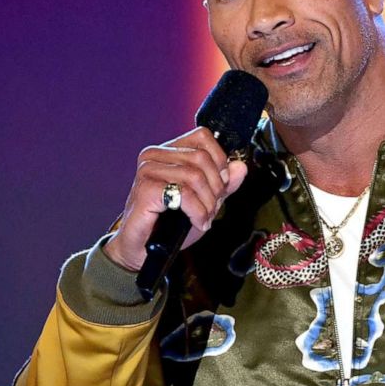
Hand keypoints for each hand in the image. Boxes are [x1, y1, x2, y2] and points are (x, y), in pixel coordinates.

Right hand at [103, 127, 251, 270]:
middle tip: (212, 208)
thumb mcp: (203, 201)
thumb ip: (222, 184)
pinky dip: (197, 211)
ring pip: (195, 176)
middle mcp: (155, 155)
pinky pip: (184, 194)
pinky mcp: (146, 189)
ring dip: (207, 203)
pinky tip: (196, 222)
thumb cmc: (168, 225)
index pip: (202, 136)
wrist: (144, 249)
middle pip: (202, 158)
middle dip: (215, 187)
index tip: (221, 185)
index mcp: (167, 152)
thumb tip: (240, 166)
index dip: (219, 161)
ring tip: (204, 218)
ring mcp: (148, 170)